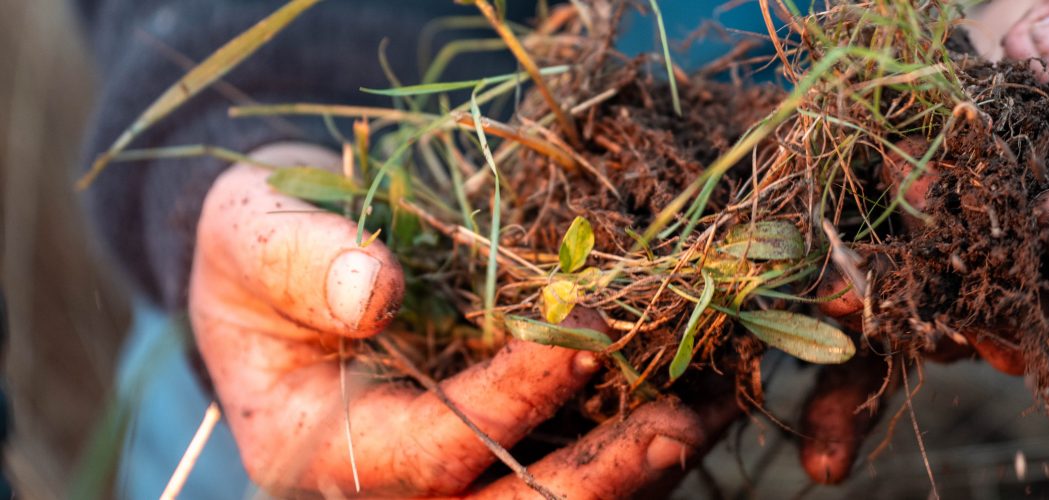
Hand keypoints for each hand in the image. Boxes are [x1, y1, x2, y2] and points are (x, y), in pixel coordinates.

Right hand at [190, 143, 732, 496]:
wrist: (282, 262)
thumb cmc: (259, 248)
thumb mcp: (251, 235)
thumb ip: (299, 261)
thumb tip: (372, 290)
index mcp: (320, 453)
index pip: (432, 452)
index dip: (514, 397)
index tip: (589, 329)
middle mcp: (392, 491)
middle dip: (602, 476)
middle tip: (679, 425)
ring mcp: (452, 484)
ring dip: (642, 469)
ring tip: (714, 415)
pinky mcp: (503, 457)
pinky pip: (580, 471)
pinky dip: (646, 445)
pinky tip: (709, 400)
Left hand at [797, 0, 1048, 482]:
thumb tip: (1046, 56)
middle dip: (986, 288)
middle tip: (930, 232)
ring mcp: (1024, 258)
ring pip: (971, 309)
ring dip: (914, 283)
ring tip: (856, 252)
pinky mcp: (960, 234)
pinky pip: (917, 263)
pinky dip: (870, 250)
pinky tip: (821, 227)